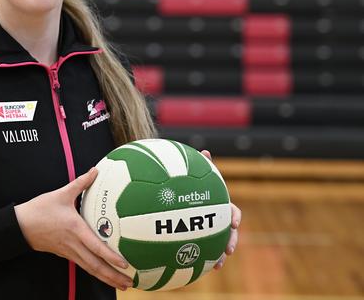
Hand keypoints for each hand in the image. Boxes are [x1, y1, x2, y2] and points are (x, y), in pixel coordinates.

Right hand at [14, 168, 133, 289]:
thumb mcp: (61, 193)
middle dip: (113, 275)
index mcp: (75, 229)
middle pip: (95, 265)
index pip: (96, 247)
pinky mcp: (65, 254)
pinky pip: (83, 265)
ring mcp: (69, 251)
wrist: (20, 225)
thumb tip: (95, 171)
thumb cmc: (40, 209)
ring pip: (90, 268)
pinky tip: (104, 274)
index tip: (124, 263)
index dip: (110, 256)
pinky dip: (95, 272)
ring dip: (106, 278)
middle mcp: (73, 244)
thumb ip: (81, 183)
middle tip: (130, 282)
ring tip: (122, 284)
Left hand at [201, 150, 240, 269]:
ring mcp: (211, 230)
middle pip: (229, 232)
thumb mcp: (196, 177)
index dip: (234, 217)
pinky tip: (197, 267)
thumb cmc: (192, 185)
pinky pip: (204, 250)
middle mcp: (218, 219)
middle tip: (228, 249)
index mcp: (220, 206)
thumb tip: (205, 150)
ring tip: (216, 264)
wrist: (182, 199)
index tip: (233, 223)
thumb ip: (201, 167)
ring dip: (219, 255)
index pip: (232, 212)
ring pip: (219, 244)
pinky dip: (203, 258)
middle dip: (230, 241)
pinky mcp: (200, 239)